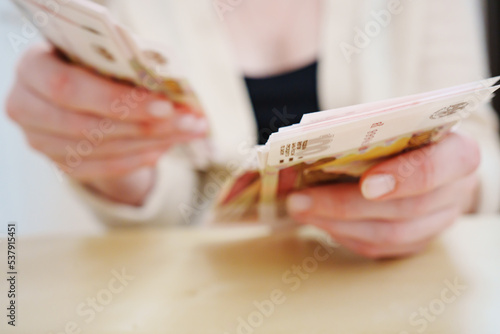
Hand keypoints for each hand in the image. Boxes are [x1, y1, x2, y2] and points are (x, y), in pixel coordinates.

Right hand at [5, 44, 207, 204]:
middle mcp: (27, 106)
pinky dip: (140, 158)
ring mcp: (41, 141)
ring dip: (153, 141)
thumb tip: (177, 94)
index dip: (118, 100)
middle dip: (147, 125)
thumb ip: (126, 69)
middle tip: (190, 122)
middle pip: (89, 125)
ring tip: (190, 131)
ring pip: (101, 149)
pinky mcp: (62, 164)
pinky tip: (167, 146)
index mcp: (33, 66)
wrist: (80, 94)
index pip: (69, 88)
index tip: (165, 106)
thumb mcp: (104, 57)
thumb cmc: (94, 65)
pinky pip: (105, 167)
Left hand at [287, 133, 479, 258]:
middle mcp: (455, 193)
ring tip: (300, 210)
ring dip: (337, 224)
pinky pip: (380, 249)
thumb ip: (364, 132)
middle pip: (404, 208)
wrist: (430, 161)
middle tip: (301, 200)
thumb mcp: (395, 123)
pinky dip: (344, 235)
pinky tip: (318, 221)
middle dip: (345, 205)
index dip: (404, 177)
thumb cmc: (407, 135)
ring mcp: (438, 223)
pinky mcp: (417, 243)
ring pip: (389, 235)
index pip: (438, 167)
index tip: (367, 184)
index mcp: (458, 153)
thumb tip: (304, 149)